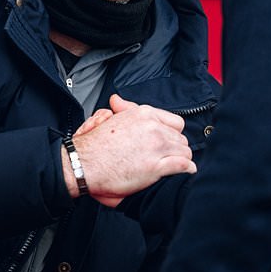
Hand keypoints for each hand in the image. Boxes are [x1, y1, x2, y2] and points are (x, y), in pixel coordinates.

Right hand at [69, 94, 194, 207]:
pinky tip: (185, 171)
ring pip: (185, 151)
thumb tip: (117, 100)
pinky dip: (187, 169)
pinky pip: (184, 165)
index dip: (172, 134)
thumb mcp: (107, 118)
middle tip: (167, 156)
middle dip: (175, 148)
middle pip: (180, 138)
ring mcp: (156, 147)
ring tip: (173, 166)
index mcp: (144, 115)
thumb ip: (120, 109)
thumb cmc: (94, 145)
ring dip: (180, 159)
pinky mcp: (156, 167)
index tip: (168, 141)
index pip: (175, 122)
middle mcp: (153, 128)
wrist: (83, 164)